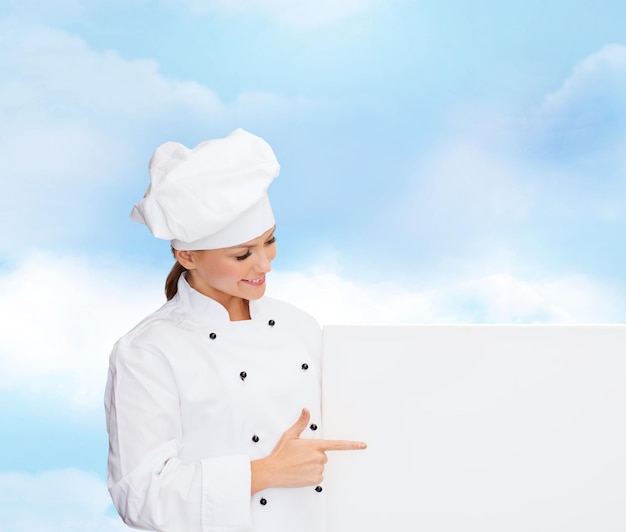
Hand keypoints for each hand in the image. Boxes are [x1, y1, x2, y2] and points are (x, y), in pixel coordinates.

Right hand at [251, 408, 366, 492]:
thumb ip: (301, 422)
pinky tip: (301, 472)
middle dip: (314, 455)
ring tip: (298, 465)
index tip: (363, 445)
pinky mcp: (315, 479)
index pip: (338, 444)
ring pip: (320, 466)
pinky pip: (318, 476)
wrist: (273, 471)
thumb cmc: (281, 453)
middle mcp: (319, 457)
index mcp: (315, 445)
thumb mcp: (290, 435)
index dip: (352, 445)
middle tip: (300, 457)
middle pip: (323, 455)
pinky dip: (311, 475)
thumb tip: (306, 411)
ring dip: (312, 465)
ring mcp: (318, 469)